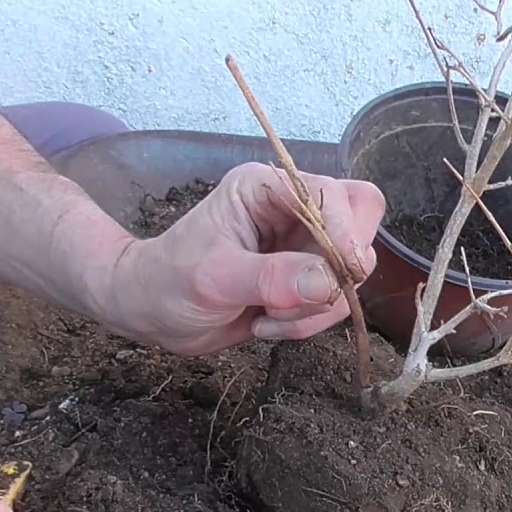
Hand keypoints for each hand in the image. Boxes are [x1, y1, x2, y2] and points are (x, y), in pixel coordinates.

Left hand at [105, 162, 385, 354]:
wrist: (151, 313)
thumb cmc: (168, 282)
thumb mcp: (213, 278)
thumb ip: (272, 277)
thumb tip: (328, 283)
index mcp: (267, 189)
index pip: (333, 196)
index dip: (346, 233)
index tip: (343, 274)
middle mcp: (292, 211)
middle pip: (360, 225)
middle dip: (340, 271)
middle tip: (305, 297)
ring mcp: (302, 246)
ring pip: (353, 270)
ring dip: (320, 305)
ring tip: (269, 316)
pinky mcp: (306, 279)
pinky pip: (337, 299)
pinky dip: (310, 321)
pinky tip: (268, 323)